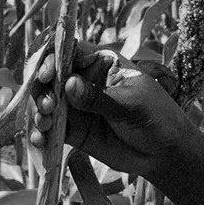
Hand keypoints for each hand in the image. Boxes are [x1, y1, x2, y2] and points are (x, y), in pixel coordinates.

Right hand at [30, 44, 195, 178]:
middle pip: (50, 76)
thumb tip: (68, 84)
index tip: (46, 75)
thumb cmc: (157, 117)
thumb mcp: (131, 105)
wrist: (165, 153)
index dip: (52, 58)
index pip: (69, 51)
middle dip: (41, 89)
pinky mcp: (73, 130)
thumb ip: (99, 98)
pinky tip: (40, 140)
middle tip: (47, 106)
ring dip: (38, 111)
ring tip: (44, 124)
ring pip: (46, 102)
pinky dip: (40, 133)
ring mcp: (77, 106)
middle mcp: (84, 81)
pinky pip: (50, 128)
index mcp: (101, 63)